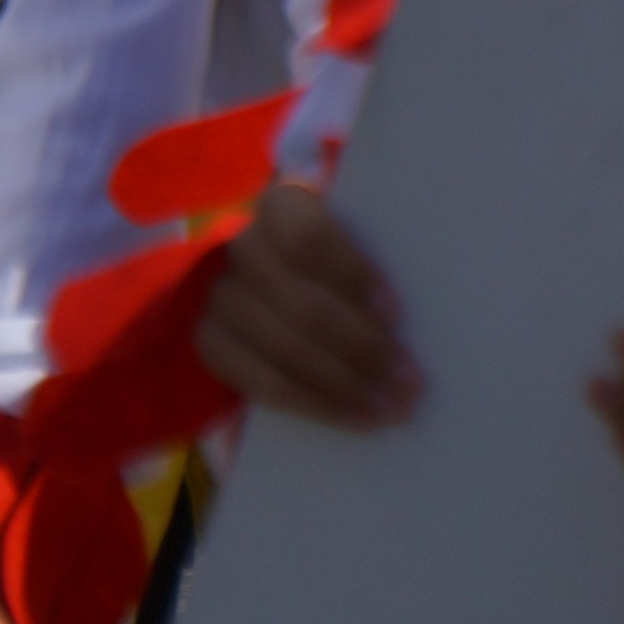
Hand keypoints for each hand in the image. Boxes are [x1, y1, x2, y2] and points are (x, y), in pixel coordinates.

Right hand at [198, 178, 421, 427]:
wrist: (264, 277)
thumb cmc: (330, 257)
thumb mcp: (347, 235)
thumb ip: (369, 252)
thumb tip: (413, 308)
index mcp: (279, 204)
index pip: (308, 239)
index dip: (353, 276)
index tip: (397, 314)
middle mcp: (240, 245)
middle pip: (302, 305)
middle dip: (363, 349)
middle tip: (410, 381)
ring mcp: (220, 296)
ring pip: (285, 351)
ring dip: (346, 386)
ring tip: (392, 408)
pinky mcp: (211, 342)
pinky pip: (264, 386)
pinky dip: (317, 407)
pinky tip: (357, 419)